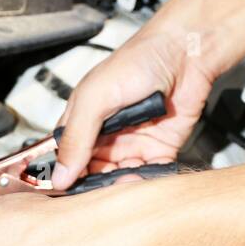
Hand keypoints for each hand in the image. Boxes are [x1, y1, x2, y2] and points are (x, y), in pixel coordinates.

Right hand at [51, 22, 218, 189]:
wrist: (185, 53)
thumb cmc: (138, 62)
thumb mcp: (95, 98)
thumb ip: (76, 138)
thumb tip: (60, 176)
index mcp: (82, 121)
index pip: (67, 159)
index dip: (67, 177)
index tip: (68, 192)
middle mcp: (106, 136)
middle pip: (93, 173)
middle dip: (96, 186)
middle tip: (100, 192)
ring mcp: (133, 144)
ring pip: (121, 178)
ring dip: (121, 186)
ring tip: (124, 183)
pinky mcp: (160, 149)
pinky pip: (151, 174)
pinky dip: (147, 182)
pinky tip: (143, 180)